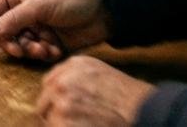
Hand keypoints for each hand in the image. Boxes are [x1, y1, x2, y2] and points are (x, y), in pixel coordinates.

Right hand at [0, 0, 109, 60]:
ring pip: (21, 45)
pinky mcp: (49, 41)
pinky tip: (55, 50)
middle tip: (21, 50)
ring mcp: (37, 27)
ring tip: (44, 49)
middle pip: (4, 33)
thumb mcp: (38, 6)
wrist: (102, 11)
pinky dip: (44, 54)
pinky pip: (37, 52)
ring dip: (30, 50)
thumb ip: (13, 19)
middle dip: (12, 43)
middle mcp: (24, 12)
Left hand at [37, 56, 153, 125]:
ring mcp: (61, 100)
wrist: (142, 111)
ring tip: (80, 124)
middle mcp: (63, 80)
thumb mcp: (102, 73)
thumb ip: (78, 78)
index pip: (50, 83)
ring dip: (59, 124)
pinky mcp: (62, 119)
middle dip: (53, 113)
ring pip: (47, 118)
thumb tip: (61, 93)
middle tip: (69, 122)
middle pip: (44, 100)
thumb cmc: (129, 97)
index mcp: (73, 65)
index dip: (55, 98)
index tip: (61, 108)